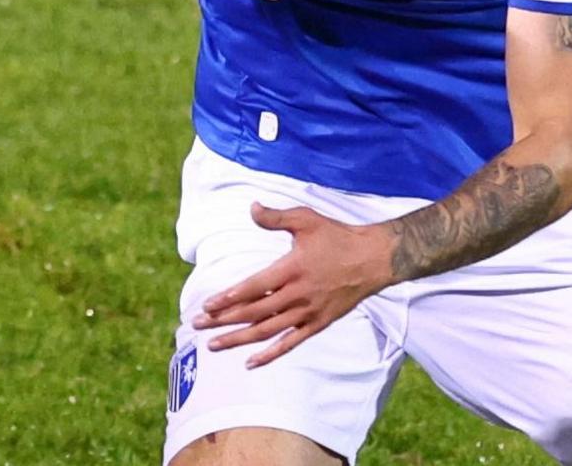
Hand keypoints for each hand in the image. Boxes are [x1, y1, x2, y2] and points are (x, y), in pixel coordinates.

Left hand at [193, 203, 395, 366]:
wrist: (375, 259)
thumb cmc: (337, 237)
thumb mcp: (306, 219)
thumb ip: (276, 217)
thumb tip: (251, 208)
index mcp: (291, 269)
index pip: (253, 287)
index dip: (229, 298)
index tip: (206, 305)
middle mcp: (298, 294)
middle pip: (254, 312)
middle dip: (223, 319)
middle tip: (196, 324)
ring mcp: (308, 312)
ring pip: (267, 331)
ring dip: (238, 339)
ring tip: (213, 344)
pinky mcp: (319, 323)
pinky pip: (291, 343)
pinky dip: (270, 354)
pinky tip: (250, 362)